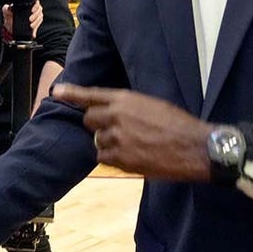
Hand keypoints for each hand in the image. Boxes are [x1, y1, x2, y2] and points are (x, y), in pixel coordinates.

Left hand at [1, 0, 42, 40]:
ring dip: (36, 21)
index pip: (35, 1)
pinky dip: (36, 25)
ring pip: (40, 16)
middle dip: (36, 14)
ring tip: (31, 25)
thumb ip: (6, 8)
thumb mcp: (6, 12)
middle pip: (39, 9)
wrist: (10, 27)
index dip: (36, 5)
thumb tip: (8, 7)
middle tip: (30, 19)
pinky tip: (32, 27)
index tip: (32, 10)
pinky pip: (39, 23)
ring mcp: (35, 15)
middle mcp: (33, 9)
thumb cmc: (10, 17)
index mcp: (27, 4)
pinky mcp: (36, 22)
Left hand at [53, 84, 212, 181]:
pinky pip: (104, 158)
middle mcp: (117, 116)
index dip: (72, 93)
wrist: (195, 148)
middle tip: (116, 130)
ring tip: (132, 145)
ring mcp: (117, 138)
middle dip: (97, 125)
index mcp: (125, 99)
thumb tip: (112, 111)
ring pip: (97, 141)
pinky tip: (131, 156)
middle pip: (89, 120)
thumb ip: (127, 106)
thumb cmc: (178, 124)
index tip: (57, 92)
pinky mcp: (122, 159)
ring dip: (108, 143)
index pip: (91, 95)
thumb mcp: (151, 104)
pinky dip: (113, 159)